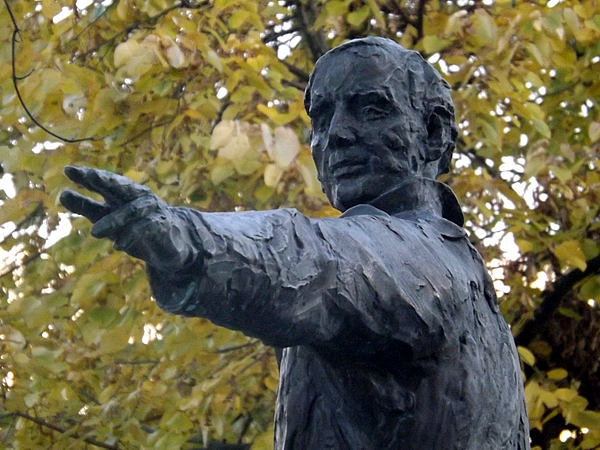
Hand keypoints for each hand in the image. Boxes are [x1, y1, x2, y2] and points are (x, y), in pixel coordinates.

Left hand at [60, 166, 197, 272]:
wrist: (172, 242)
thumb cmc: (136, 226)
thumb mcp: (109, 216)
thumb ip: (88, 207)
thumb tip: (62, 194)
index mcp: (124, 193)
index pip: (105, 182)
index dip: (88, 176)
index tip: (68, 171)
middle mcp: (138, 197)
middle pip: (121, 186)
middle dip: (106, 180)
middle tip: (90, 175)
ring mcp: (152, 211)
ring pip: (131, 212)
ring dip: (113, 221)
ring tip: (94, 232)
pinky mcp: (162, 227)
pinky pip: (146, 229)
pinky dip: (132, 236)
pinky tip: (119, 245)